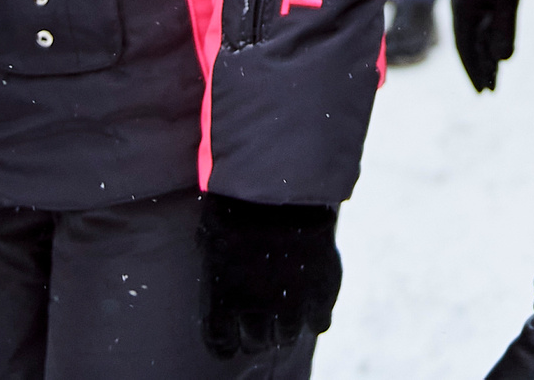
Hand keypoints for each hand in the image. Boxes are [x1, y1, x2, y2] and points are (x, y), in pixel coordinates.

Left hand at [200, 195, 340, 356]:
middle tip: (261, 323)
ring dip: (284, 329)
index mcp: (224, 300)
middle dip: (256, 335)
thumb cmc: (238, 207)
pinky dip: (316, 319)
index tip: (231, 337)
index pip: (221, 343)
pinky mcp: (321, 291)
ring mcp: (291, 303)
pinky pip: (319, 322)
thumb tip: (216, 264)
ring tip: (285, 316)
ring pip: (286, 336)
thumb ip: (216, 262)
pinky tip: (312, 309)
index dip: (227, 342)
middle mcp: (256, 310)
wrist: (281, 190)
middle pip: (255, 342)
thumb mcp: (212, 236)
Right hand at [452, 0, 525, 91]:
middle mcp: (460, 12)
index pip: (465, 50)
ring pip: (473, 38)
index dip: (474, 72)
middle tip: (488, 91)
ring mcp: (467, 5)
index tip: (483, 92)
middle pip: (467, 47)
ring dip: (482, 58)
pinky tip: (494, 52)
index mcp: (462, 13)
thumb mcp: (506, 0)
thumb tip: (502, 60)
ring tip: (492, 78)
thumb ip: (504, 29)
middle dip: (478, 69)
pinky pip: (478, 28)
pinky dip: (485, 43)